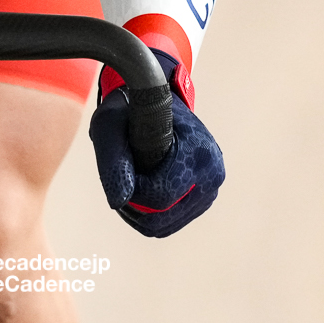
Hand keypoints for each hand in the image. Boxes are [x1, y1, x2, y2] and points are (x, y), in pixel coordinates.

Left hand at [88, 49, 223, 236]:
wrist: (151, 99)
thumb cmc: (128, 109)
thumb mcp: (110, 126)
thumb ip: (113, 163)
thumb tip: (119, 202)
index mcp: (199, 153)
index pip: (160, 197)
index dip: (130, 192)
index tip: (120, 169)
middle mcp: (213, 173)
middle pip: (163, 216)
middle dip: (133, 205)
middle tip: (120, 179)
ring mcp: (212, 186)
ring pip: (166, 223)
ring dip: (140, 212)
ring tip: (127, 183)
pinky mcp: (205, 194)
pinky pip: (172, 221)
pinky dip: (150, 214)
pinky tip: (138, 193)